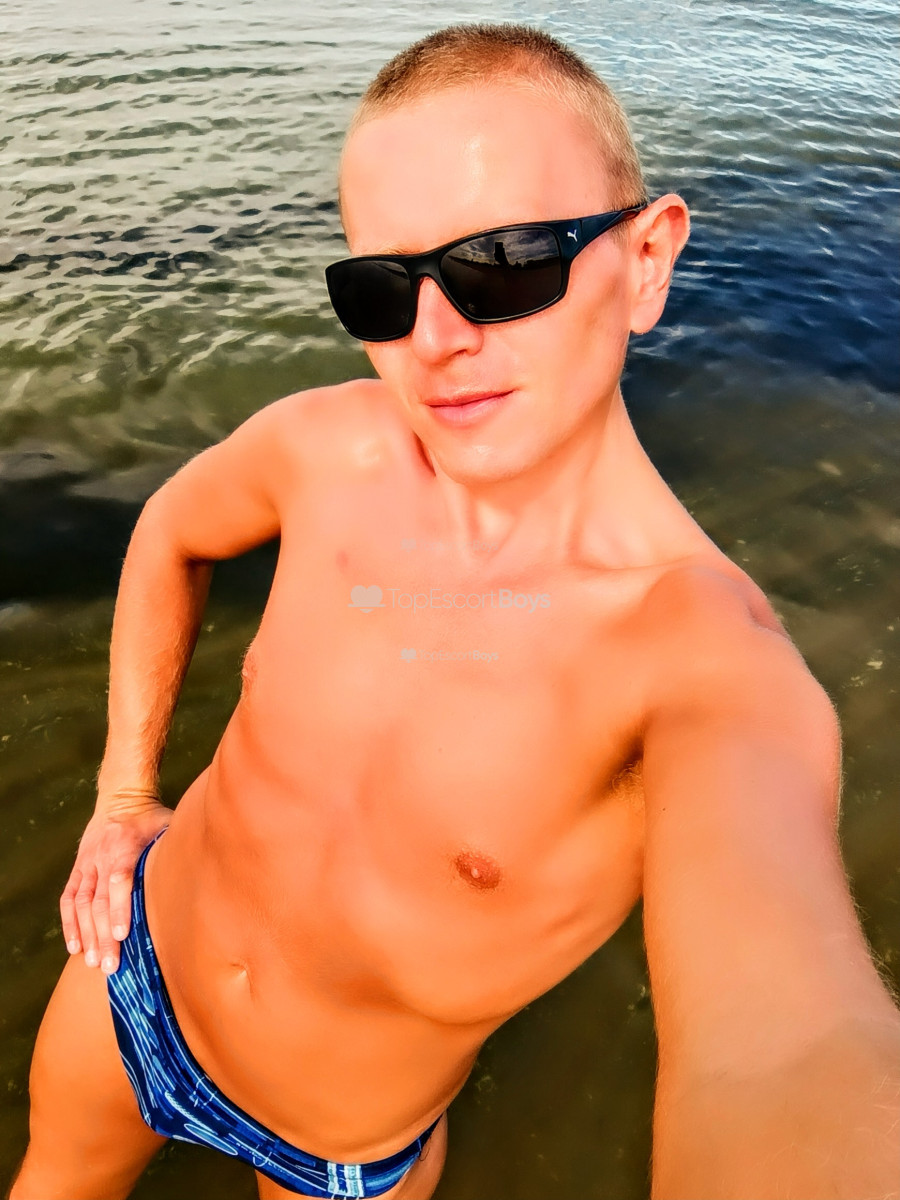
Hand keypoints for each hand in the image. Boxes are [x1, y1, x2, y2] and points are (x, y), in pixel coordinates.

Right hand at [60, 797, 174, 974]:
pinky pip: (69, 899)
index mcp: (126, 847)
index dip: (119, 908)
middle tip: (110, 966)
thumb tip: (202, 868)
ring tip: (93, 962)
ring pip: (82, 904)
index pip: (120, 880)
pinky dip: (69, 923)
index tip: (121, 935)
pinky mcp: (78, 869)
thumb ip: (177, 847)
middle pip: (99, 901)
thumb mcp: (168, 824)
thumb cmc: (151, 816)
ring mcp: (87, 864)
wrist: (119, 796)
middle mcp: (102, 857)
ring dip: (86, 934)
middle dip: (103, 935)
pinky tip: (75, 946)